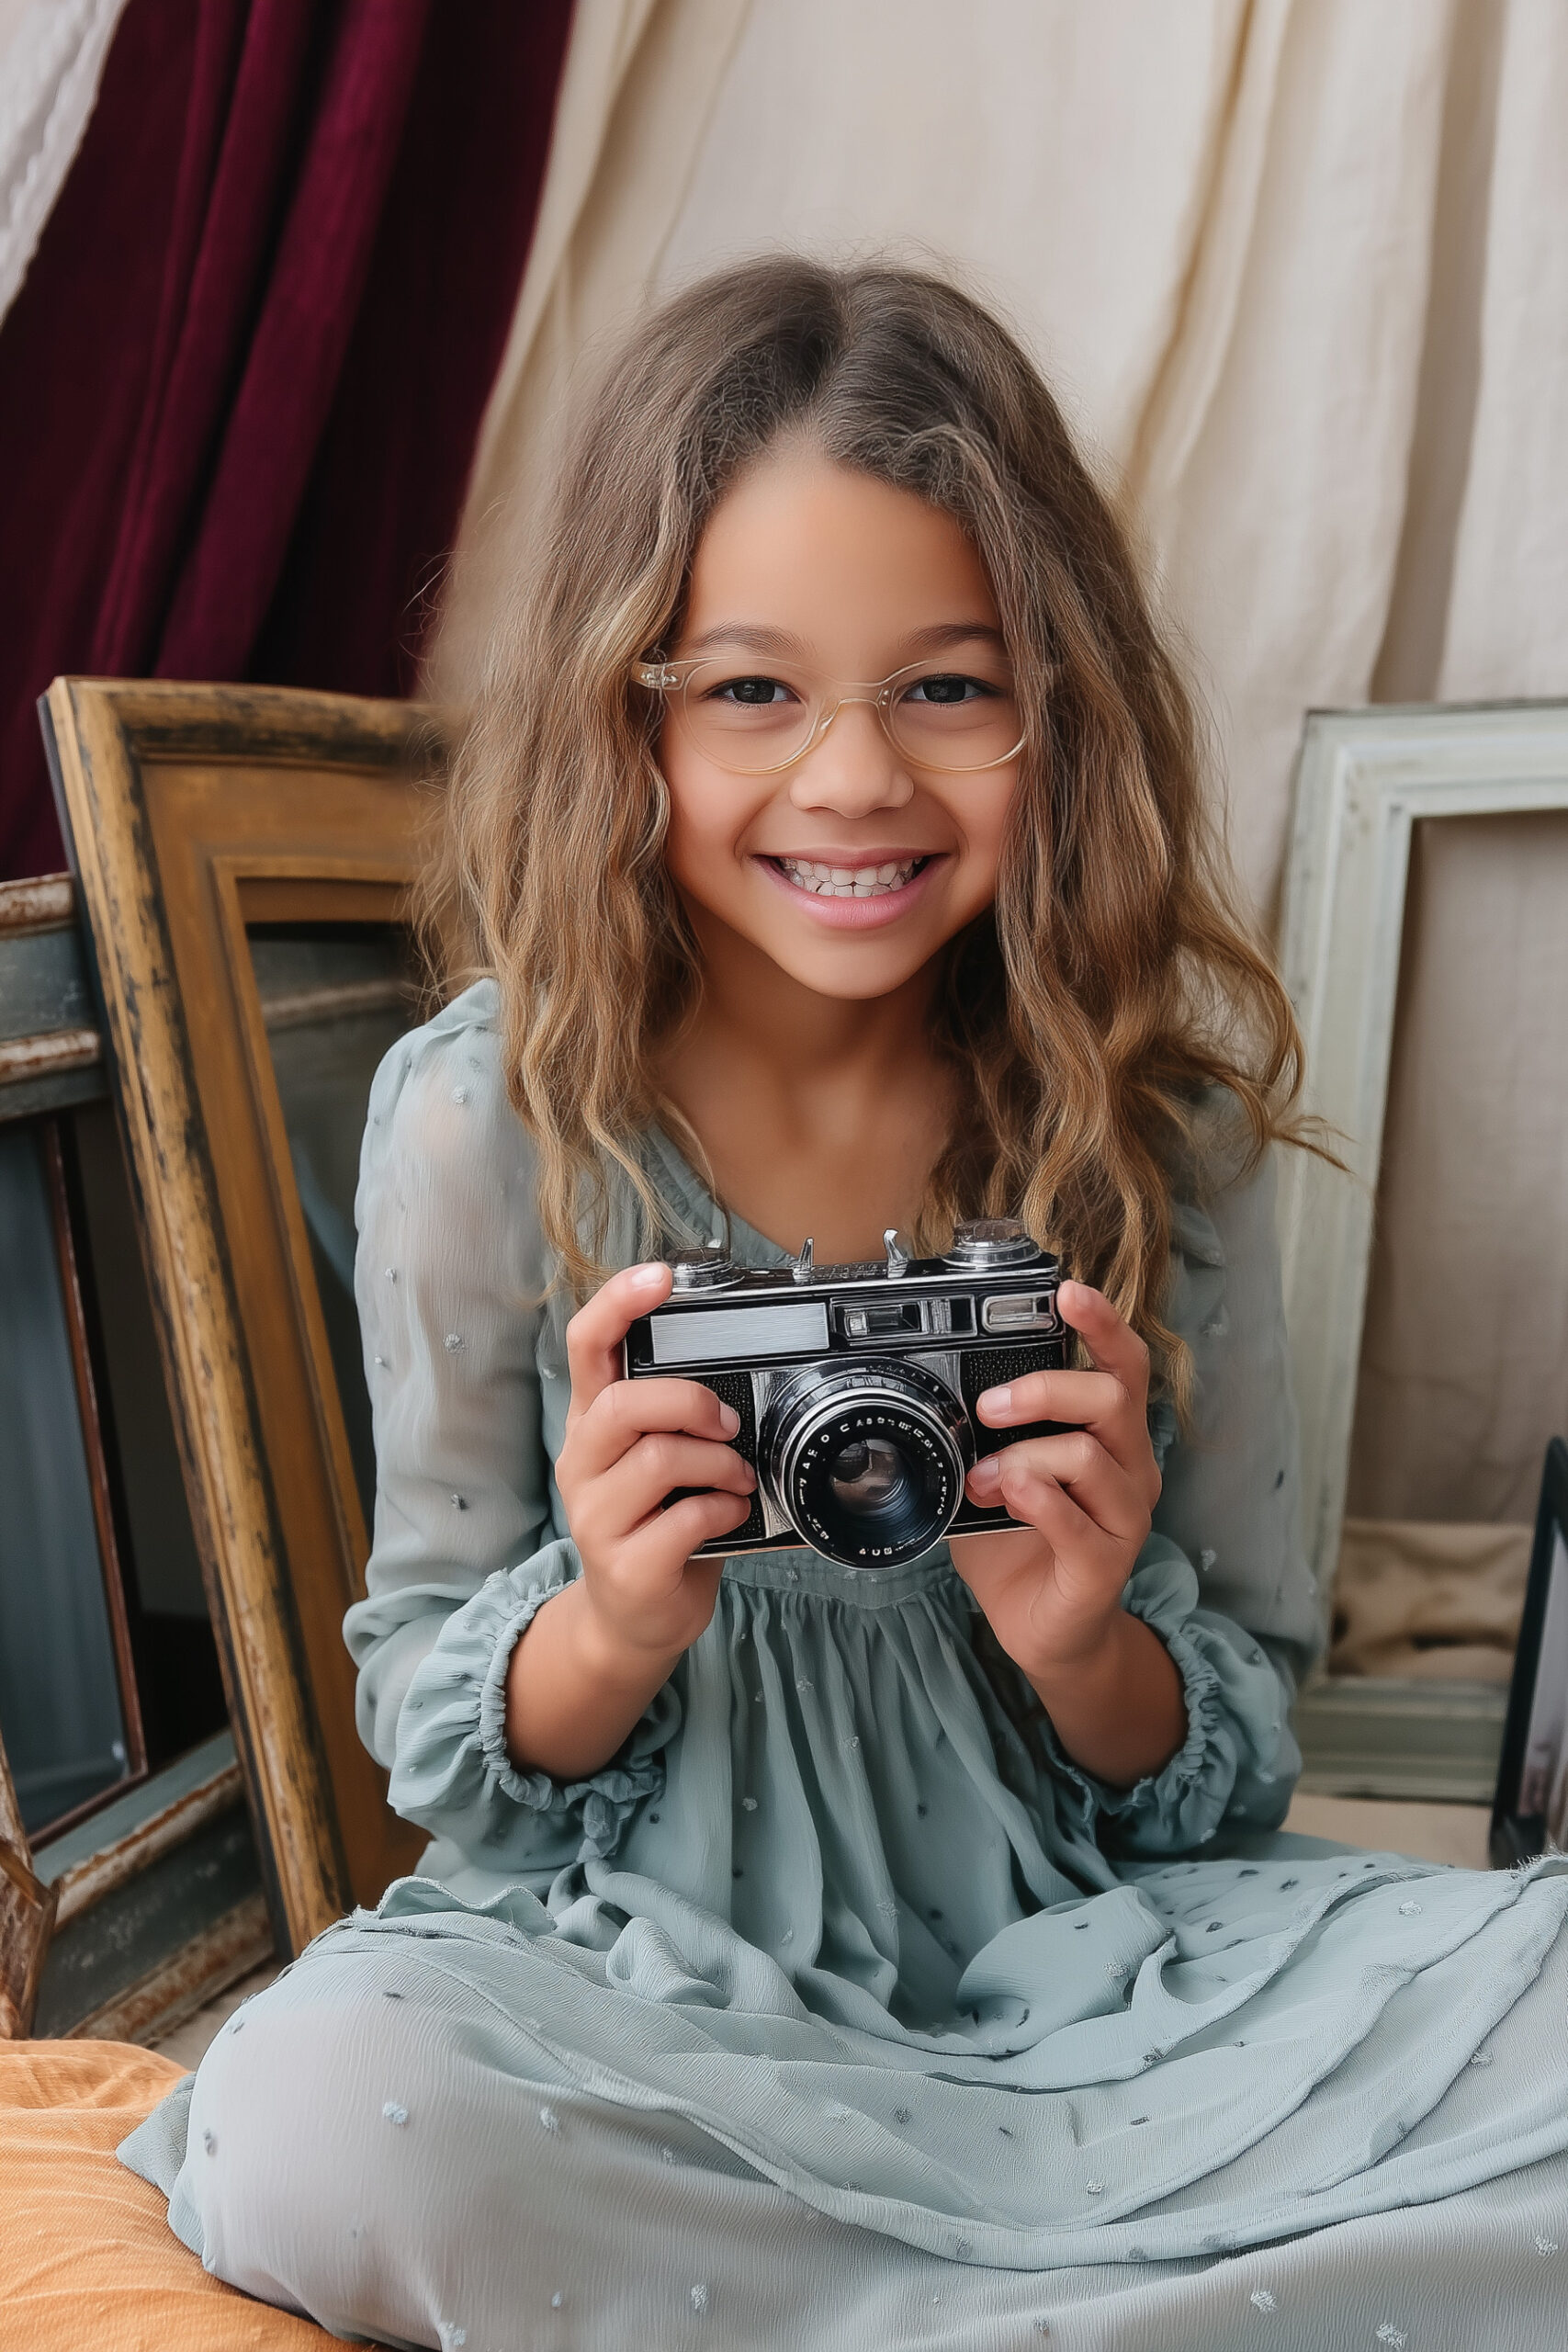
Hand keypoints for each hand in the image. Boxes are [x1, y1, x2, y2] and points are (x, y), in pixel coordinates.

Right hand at [554, 1261, 756, 1671]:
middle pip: (621, 1403)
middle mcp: (583, 1463)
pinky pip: (683, 1520)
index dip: (619, 1304)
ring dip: (717, 1463)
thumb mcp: (659, 1460)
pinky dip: (722, 1511)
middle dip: (688, 1402)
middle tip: (729, 1423)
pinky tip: (730, 1515)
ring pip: (657, 1460)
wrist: (634, 1618)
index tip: (660, 1275)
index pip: (586, 1346)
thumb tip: (740, 1376)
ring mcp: (596, 1517)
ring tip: (737, 1478)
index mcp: (593, 1423)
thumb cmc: (657, 1524)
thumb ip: (678, 1417)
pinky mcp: (624, 1566)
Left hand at [948, 1281, 1162, 1684]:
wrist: (1044, 1631)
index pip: (1122, 1364)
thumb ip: (983, 1436)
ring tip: (981, 1480)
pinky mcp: (1107, 1564)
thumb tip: (936, 1393)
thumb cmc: (1021, 1545)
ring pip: (1089, 1456)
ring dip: (1022, 1457)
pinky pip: (1078, 1522)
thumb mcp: (995, 1473)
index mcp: (1109, 1436)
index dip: (1101, 1323)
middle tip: (989, 1407)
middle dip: (1045, 1389)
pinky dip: (1037, 1501)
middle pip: (1111, 1398)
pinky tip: (1008, 1498)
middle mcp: (1130, 1468)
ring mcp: (1126, 1517)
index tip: (1066, 1292)